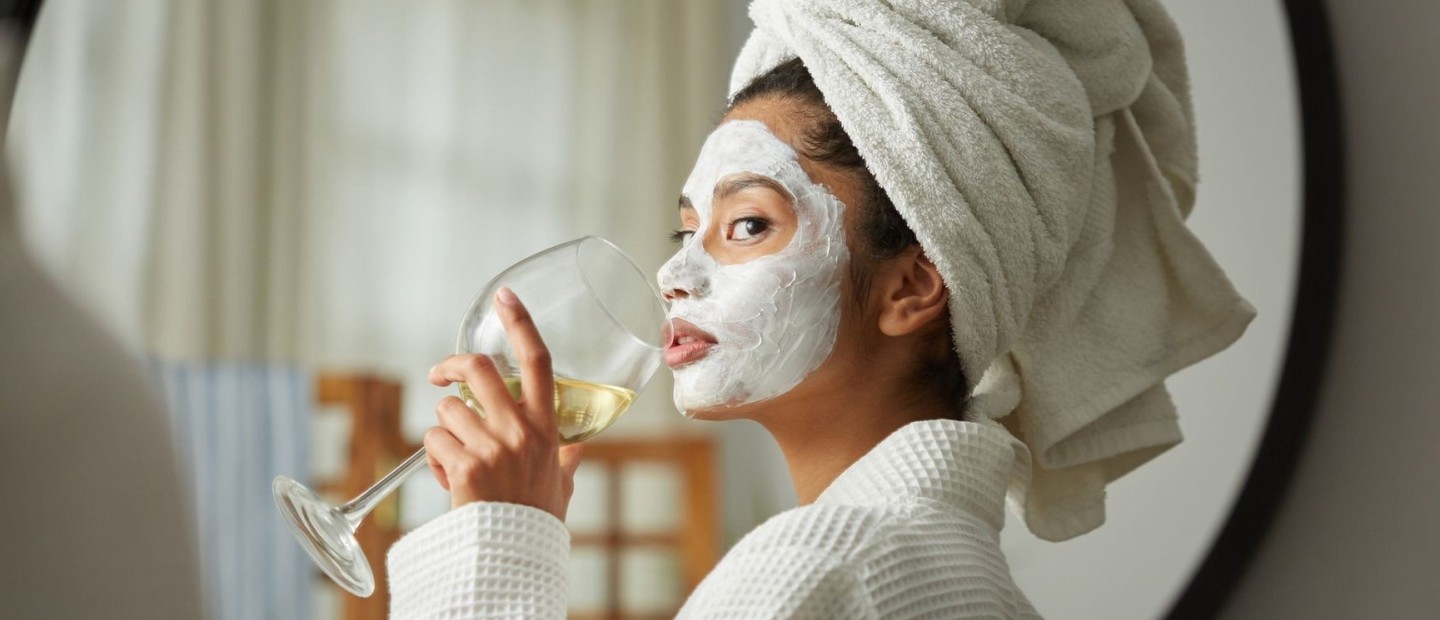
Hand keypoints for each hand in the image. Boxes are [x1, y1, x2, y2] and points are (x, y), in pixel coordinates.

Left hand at [423, 286, 583, 520]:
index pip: (539, 361)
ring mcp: (492, 447)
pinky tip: (451, 482)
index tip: (504, 297)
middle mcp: (521, 430)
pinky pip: (433, 445)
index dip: (520, 323)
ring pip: (447, 412)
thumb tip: (578, 449)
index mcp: (547, 427)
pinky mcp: (465, 467)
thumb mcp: (561, 484)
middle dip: (451, 367)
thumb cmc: (536, 520)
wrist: (514, 557)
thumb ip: (566, 460)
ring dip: (444, 433)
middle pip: (479, 370)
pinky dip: (435, 462)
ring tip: (458, 461)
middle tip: (440, 377)